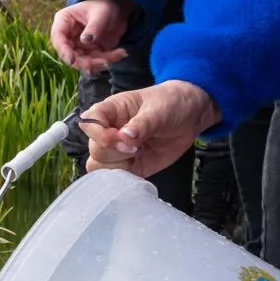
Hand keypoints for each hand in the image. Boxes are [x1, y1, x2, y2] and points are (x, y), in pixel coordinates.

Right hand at [51, 0, 133, 71]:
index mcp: (64, 22)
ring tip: (118, 54)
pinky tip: (121, 53)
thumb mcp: (101, 14)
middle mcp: (68, 37)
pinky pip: (97, 62)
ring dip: (100, 63)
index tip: (71, 60)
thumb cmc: (104, 6)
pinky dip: (109, 60)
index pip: (58, 38)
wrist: (116, 9)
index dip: (63, 51)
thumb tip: (85, 40)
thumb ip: (94, 27)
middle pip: (70, 55)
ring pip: (84, 62)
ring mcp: (79, 47)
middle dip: (86, 62)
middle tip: (104, 62)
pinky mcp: (91, 53)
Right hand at [82, 80, 219, 178]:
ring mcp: (118, 151)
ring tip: (140, 153)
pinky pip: (117, 177)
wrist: (190, 117)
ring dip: (119, 165)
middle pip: (95, 148)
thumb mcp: (159, 108)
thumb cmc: (171, 103)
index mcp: (110, 110)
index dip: (98, 133)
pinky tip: (141, 164)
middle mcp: (109, 131)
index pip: (89, 122)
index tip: (117, 136)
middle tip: (137, 147)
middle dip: (115, 151)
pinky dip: (125, 177)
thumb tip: (126, 136)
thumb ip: (143, 123)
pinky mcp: (130, 166)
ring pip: (100, 165)